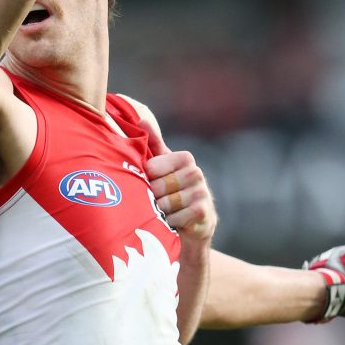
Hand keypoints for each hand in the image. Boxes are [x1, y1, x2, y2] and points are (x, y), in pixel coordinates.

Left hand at [141, 119, 216, 242]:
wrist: (195, 223)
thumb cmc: (172, 190)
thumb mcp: (162, 167)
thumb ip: (153, 145)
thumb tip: (142, 120)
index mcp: (185, 158)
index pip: (151, 167)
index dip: (146, 179)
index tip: (150, 182)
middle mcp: (196, 172)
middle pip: (157, 186)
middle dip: (152, 197)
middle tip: (157, 200)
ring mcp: (201, 192)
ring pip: (164, 203)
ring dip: (159, 210)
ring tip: (164, 211)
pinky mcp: (203, 211)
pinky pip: (174, 217)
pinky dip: (169, 221)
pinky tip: (173, 220)